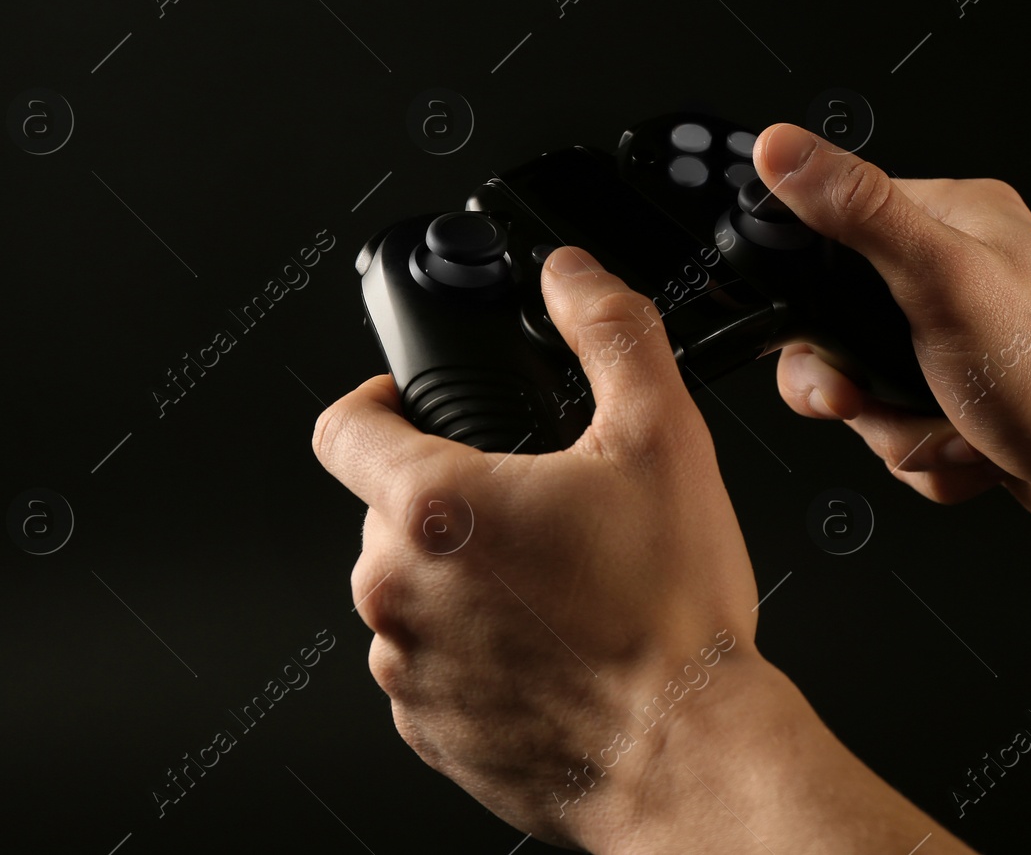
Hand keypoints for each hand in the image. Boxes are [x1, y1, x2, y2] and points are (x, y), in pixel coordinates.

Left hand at [313, 246, 761, 847]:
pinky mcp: (428, 729)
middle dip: (447, 497)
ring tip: (552, 585)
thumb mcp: (661, 437)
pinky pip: (430, 662)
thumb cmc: (668, 616)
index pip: (342, 426)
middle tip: (533, 508)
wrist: (688, 754)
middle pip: (387, 512)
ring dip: (460, 575)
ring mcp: (407, 668)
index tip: (408, 405)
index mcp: (436, 509)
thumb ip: (610, 331)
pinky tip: (546, 645)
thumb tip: (573, 275)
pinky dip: (471, 646)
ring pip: (410, 590)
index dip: (375, 399)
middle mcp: (398, 591)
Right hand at [753, 123, 1030, 557]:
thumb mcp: (940, 278)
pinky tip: (974, 452)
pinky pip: (901, 433)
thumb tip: (781, 147)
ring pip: (864, 393)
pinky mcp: (962, 399)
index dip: (805, 298)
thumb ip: (855, 211)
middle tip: (870, 398)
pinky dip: (929, 456)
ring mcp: (956, 344)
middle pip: (835, 331)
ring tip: (951, 430)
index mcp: (947, 221)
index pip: (827, 235)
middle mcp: (951, 276)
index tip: (815, 338)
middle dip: (853, 387)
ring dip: (897, 431)